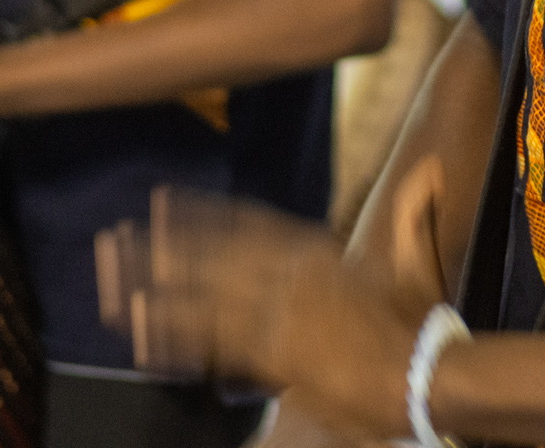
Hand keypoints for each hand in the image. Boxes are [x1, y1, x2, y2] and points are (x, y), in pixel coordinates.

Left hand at [99, 155, 452, 440]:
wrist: (423, 376)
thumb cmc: (419, 326)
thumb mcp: (416, 264)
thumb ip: (414, 214)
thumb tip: (433, 169)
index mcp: (317, 252)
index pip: (245, 224)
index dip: (199, 214)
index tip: (160, 202)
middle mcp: (290, 276)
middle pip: (210, 255)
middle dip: (159, 246)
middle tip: (114, 237)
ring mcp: (278, 314)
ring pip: (201, 295)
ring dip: (153, 286)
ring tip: (111, 280)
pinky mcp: (273, 354)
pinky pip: (213, 344)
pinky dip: (175, 339)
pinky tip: (139, 336)